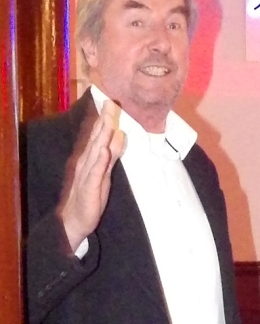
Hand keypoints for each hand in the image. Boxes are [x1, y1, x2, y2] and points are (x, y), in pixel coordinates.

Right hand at [58, 100, 125, 251]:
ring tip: (108, 120)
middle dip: (104, 121)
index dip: (105, 120)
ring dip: (101, 135)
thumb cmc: (91, 195)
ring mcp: (87, 174)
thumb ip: (112, 153)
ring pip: (96, 151)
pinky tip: (102, 149)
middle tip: (110, 102)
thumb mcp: (105, 171)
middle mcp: (87, 162)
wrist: (75, 220)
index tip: (111, 102)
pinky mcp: (89, 187)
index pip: (99, 136)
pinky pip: (95, 172)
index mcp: (92, 158)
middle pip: (97, 139)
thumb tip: (120, 133)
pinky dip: (99, 160)